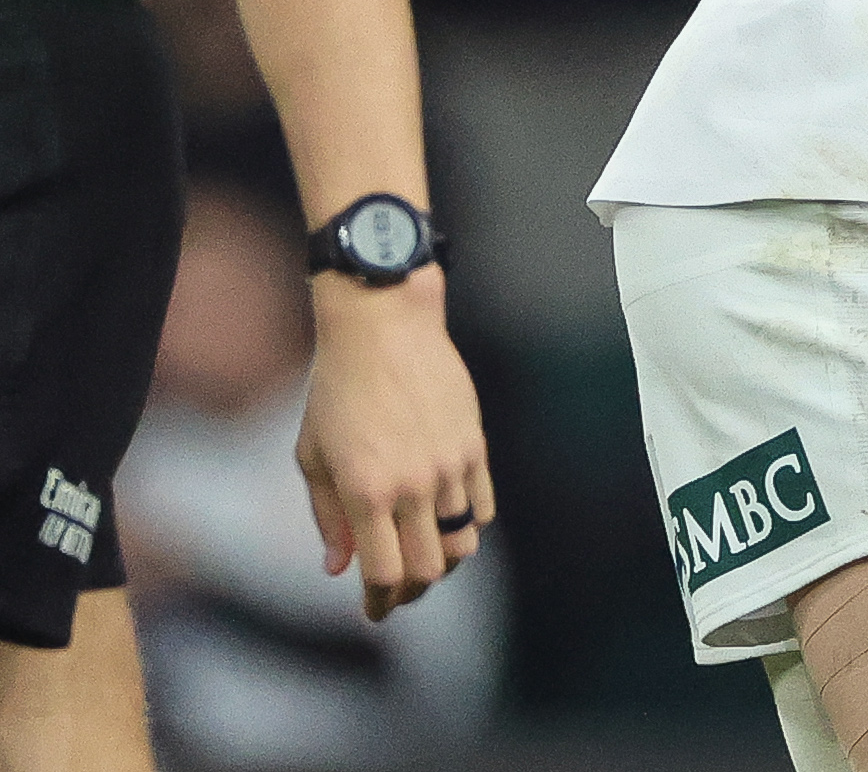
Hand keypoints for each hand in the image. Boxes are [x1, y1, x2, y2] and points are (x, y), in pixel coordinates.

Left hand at [296, 275, 493, 620]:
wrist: (384, 329)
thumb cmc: (336, 390)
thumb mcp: (313, 457)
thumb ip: (328, 517)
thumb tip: (338, 568)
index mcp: (365, 491)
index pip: (383, 572)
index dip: (380, 601)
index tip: (373, 611)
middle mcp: (412, 485)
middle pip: (427, 568)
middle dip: (411, 590)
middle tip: (397, 592)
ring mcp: (449, 466)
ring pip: (463, 544)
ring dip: (443, 562)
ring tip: (425, 559)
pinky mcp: (474, 446)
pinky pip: (482, 506)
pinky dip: (467, 525)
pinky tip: (447, 522)